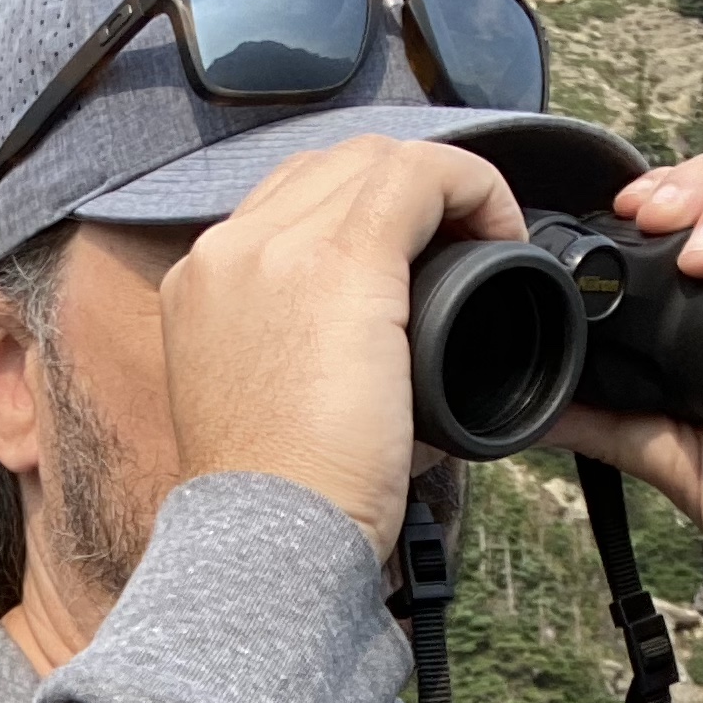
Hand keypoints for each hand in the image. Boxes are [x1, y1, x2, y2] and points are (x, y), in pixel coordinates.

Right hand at [158, 136, 524, 557]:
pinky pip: (420, 176)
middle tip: (457, 240)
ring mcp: (275, 249)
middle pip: (330, 166)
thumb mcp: (269, 407)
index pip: (287, 201)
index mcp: (201, 283)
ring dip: (438, 185)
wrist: (270, 542)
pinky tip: (501, 232)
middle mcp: (226, 251)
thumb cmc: (284, 503)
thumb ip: (301, 355)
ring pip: (374, 159)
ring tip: (484, 237)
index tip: (412, 249)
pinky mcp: (339, 264)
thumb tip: (390, 352)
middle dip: (402, 187)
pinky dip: (474, 189)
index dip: (359, 207)